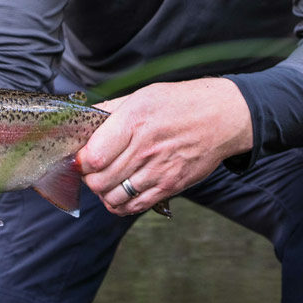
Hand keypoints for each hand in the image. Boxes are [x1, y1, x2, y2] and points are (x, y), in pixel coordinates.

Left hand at [75, 77, 252, 215]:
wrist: (221, 117)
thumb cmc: (181, 103)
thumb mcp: (143, 96)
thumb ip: (111, 110)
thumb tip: (84, 120)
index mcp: (134, 121)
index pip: (93, 156)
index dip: (81, 161)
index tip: (82, 156)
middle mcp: (145, 149)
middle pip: (99, 180)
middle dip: (89, 177)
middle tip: (93, 169)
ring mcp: (159, 171)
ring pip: (113, 197)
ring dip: (104, 192)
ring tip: (107, 180)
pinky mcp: (170, 186)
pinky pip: (135, 206)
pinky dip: (121, 205)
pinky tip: (121, 193)